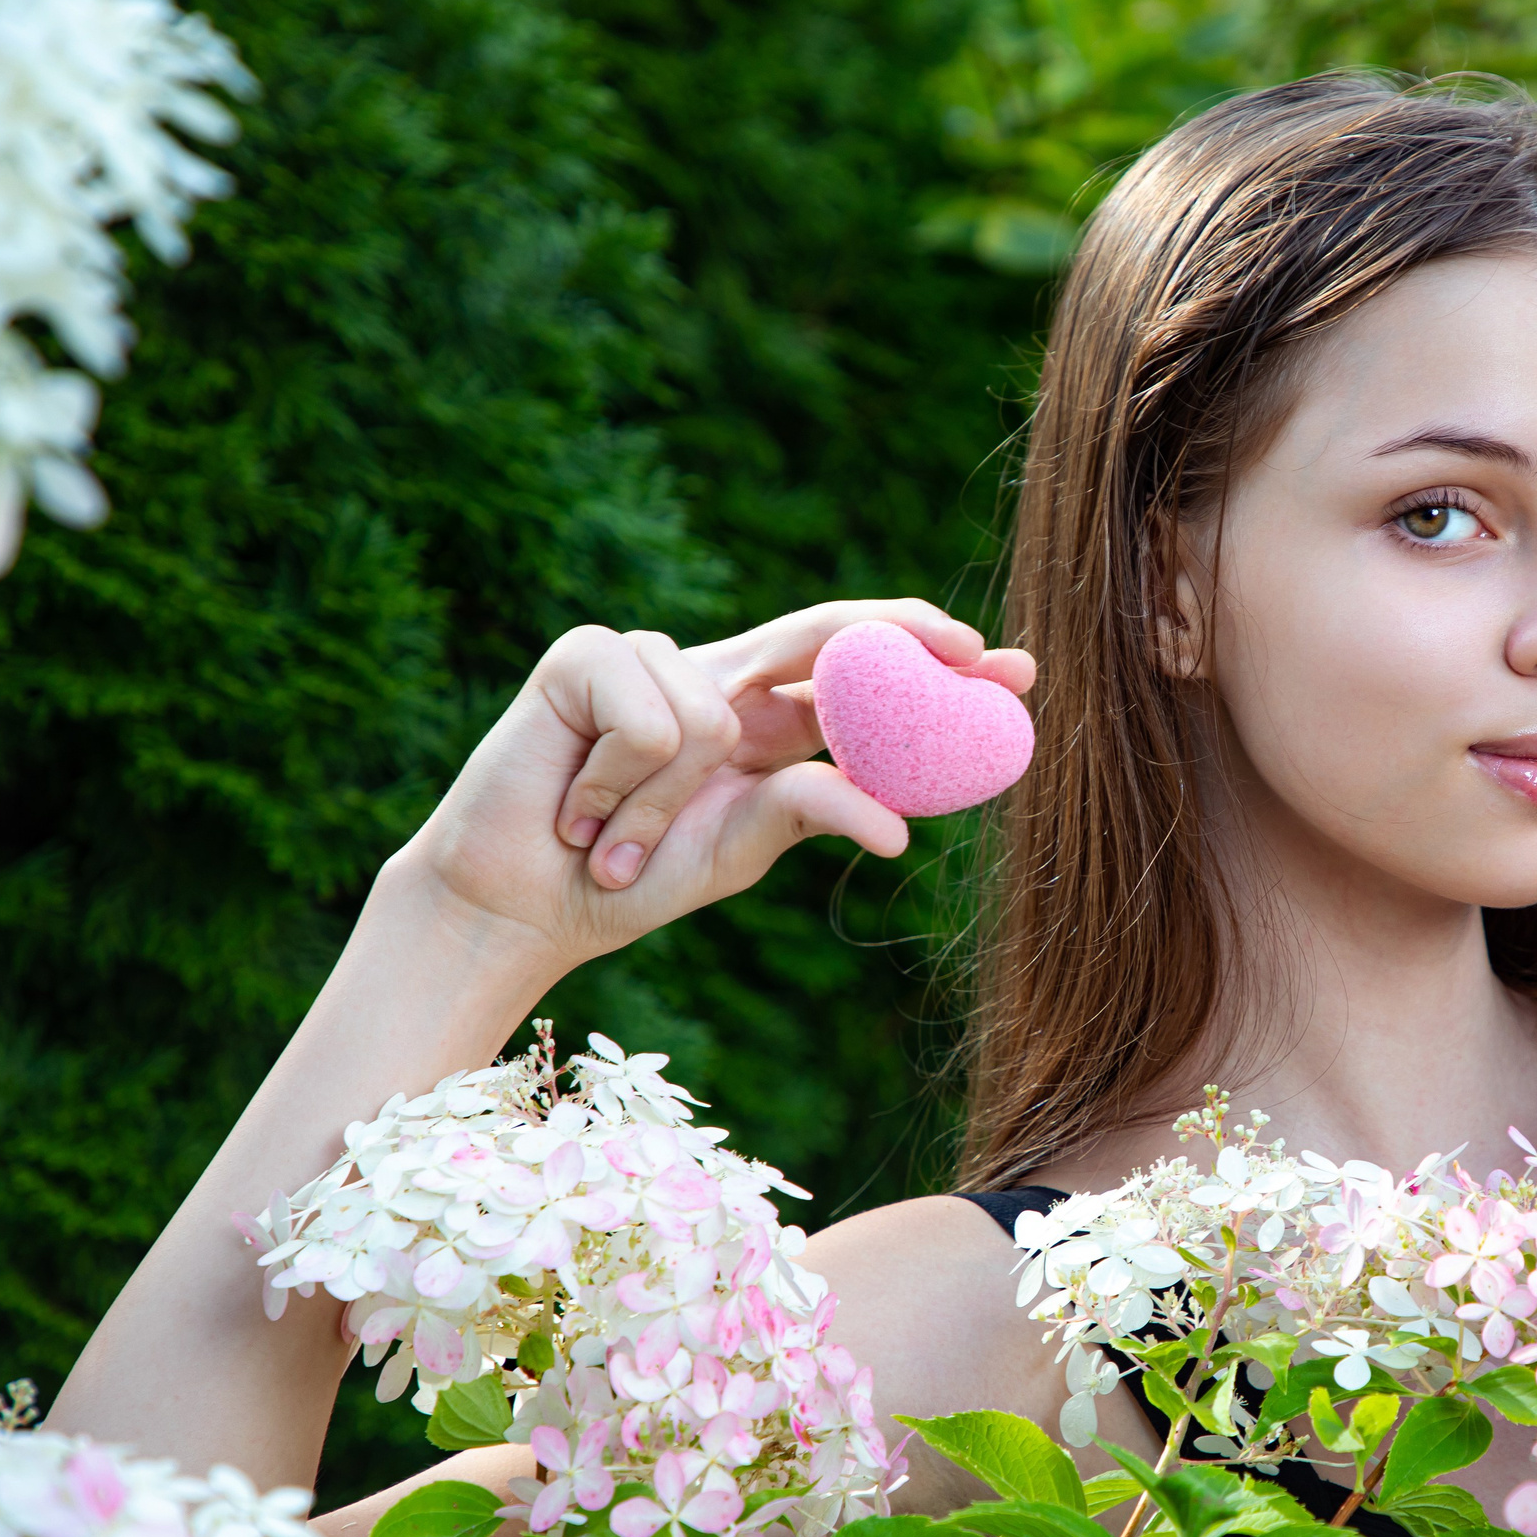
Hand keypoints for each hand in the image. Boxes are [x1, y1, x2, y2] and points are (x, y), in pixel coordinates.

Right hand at [402, 600, 1035, 972]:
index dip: (935, 665)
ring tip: (614, 839)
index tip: (1015, 674)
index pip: (864, 676)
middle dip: (903, 636)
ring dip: (661, 804)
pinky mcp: (583, 656)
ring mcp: (652, 657)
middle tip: (970, 653)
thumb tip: (899, 827)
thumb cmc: (634, 879)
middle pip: (825, 632)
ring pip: (716, 713)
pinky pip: (651, 719)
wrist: (521, 904)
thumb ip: (808, 813)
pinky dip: (614, 783)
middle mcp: (720, 678)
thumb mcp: (738, 851)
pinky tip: (577, 806)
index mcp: (768, 721)